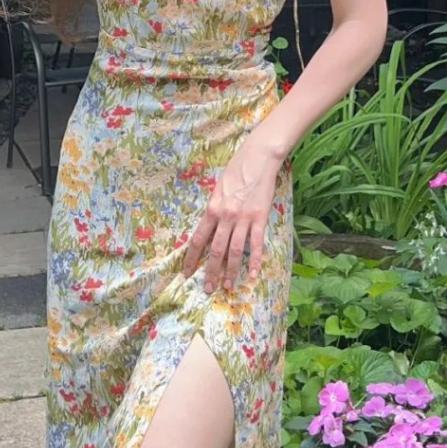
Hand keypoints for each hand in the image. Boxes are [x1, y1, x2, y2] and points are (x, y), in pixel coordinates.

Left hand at [181, 142, 280, 292]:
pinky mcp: (260, 218)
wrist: (258, 158)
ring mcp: (243, 219)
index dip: (191, 258)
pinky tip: (253, 274)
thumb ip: (214, 208)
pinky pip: (256, 244)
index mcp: (212, 209)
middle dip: (211, 272)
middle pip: (215, 250)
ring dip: (231, 271)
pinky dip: (255, 261)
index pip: (198, 240)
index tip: (187, 273)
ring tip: (227, 286)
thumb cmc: (237, 169)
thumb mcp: (218, 188)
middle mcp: (225, 217)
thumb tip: (209, 226)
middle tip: (208, 289)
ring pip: (234, 251)